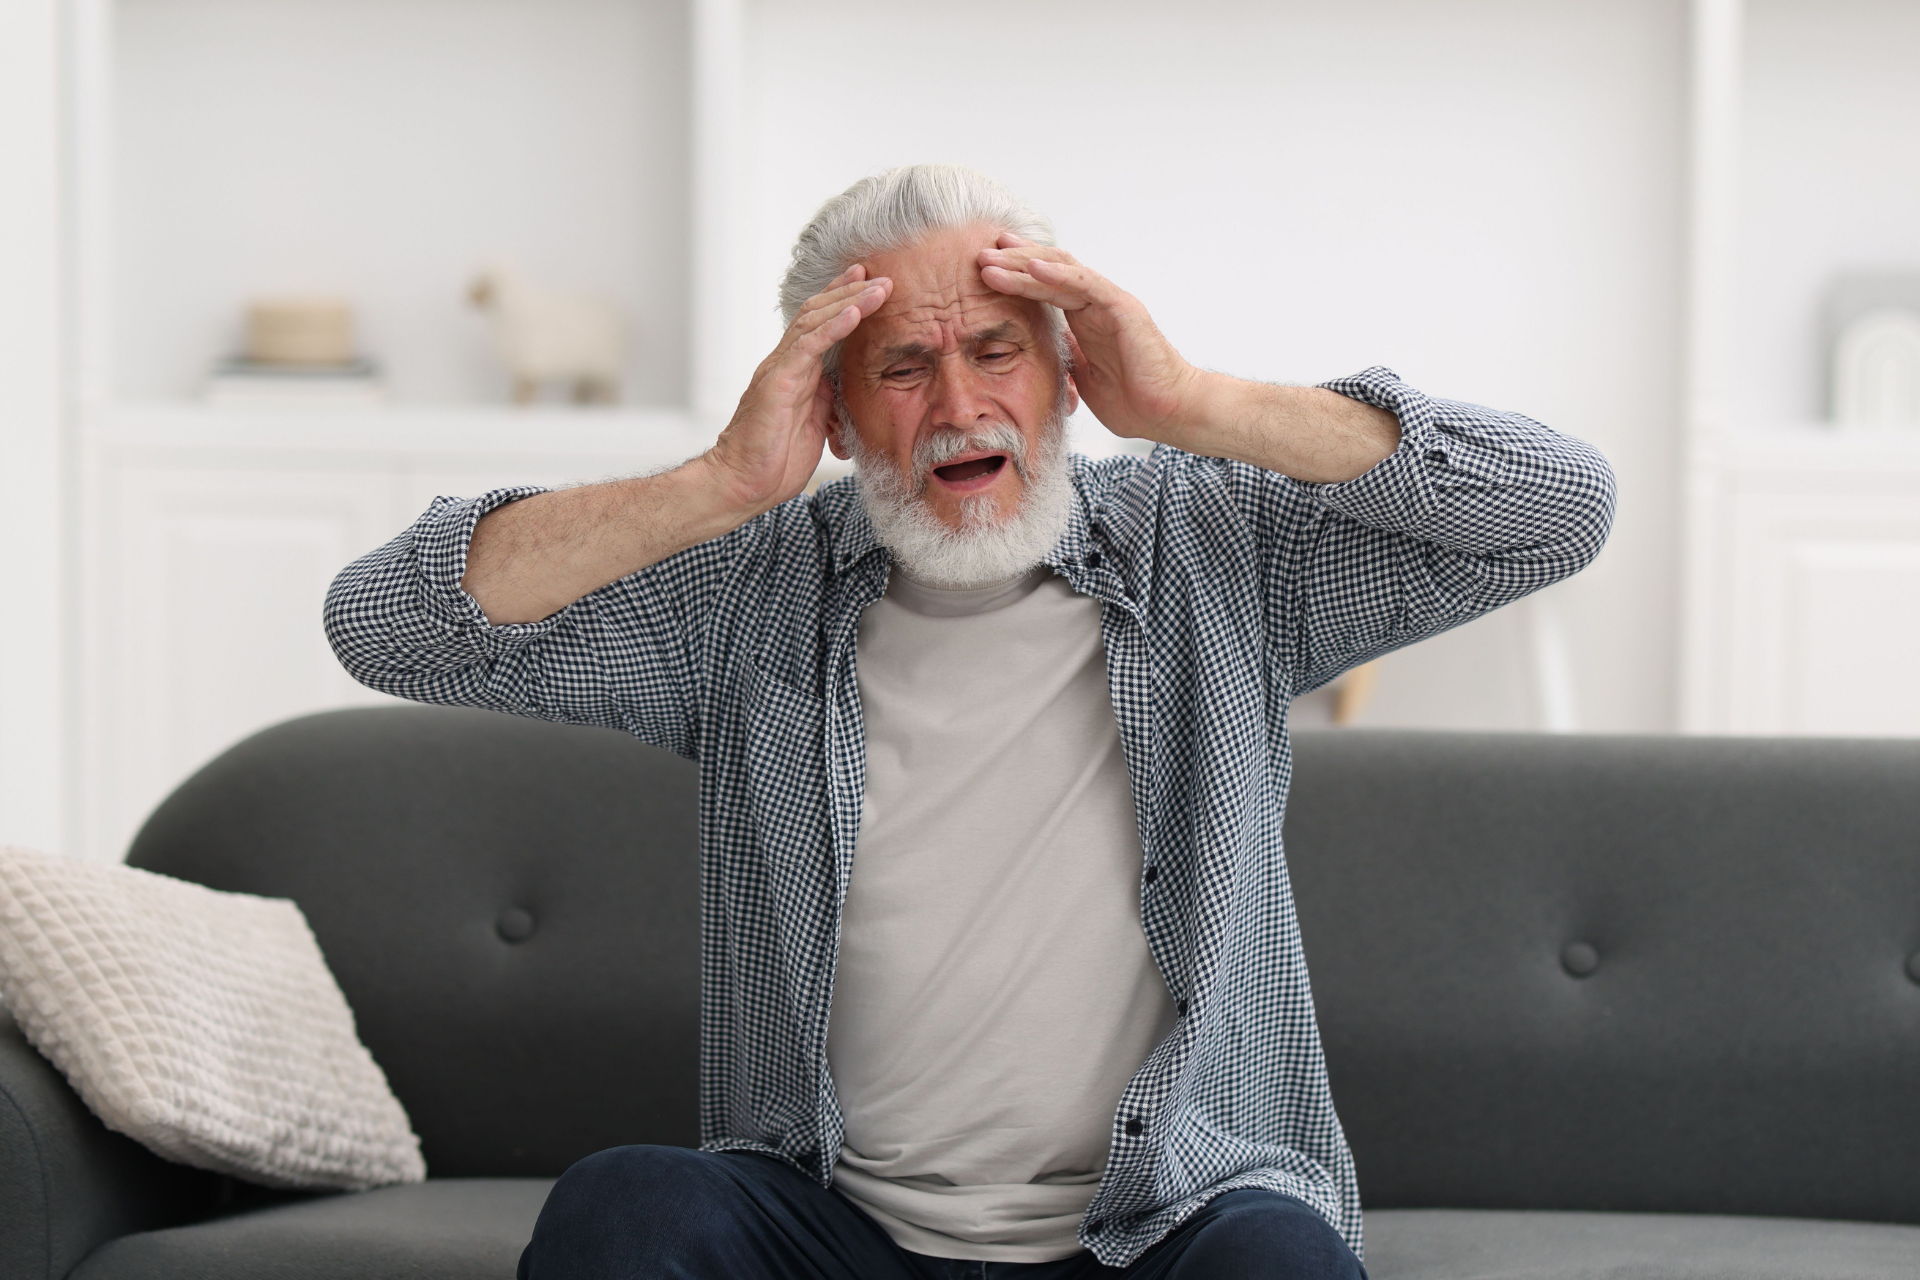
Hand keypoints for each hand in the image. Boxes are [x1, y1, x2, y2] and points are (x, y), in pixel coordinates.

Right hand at [704, 266, 892, 513]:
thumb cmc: (774, 460)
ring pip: (814, 321)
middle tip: (881, 275)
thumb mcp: (815, 424)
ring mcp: (779, 369)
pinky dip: (833, 326)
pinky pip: (808, 346)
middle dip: (850, 291)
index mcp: (795, 371)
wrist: (743, 484)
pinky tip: (854, 312)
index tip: (870, 284)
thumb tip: (846, 387)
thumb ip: (828, 400)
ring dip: (849, 301)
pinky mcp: (777, 382)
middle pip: (818, 313)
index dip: (844, 301)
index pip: (819, 324)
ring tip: (878, 286)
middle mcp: (785, 362)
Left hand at [977, 235, 1202, 443]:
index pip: (1044, 288)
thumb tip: (1039, 351)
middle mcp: (1095, 305)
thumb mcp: (1082, 380)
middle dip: (1012, 263)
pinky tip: (1031, 267)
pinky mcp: (1122, 308)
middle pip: (1048, 271)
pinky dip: (1058, 275)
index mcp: (1085, 320)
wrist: (1169, 413)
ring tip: (992, 259)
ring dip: (1024, 264)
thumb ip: (1065, 359)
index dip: (1015, 276)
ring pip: (1061, 271)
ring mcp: (1108, 303)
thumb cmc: (1134, 401)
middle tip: (978, 256)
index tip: (985, 270)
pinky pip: (1085, 285)